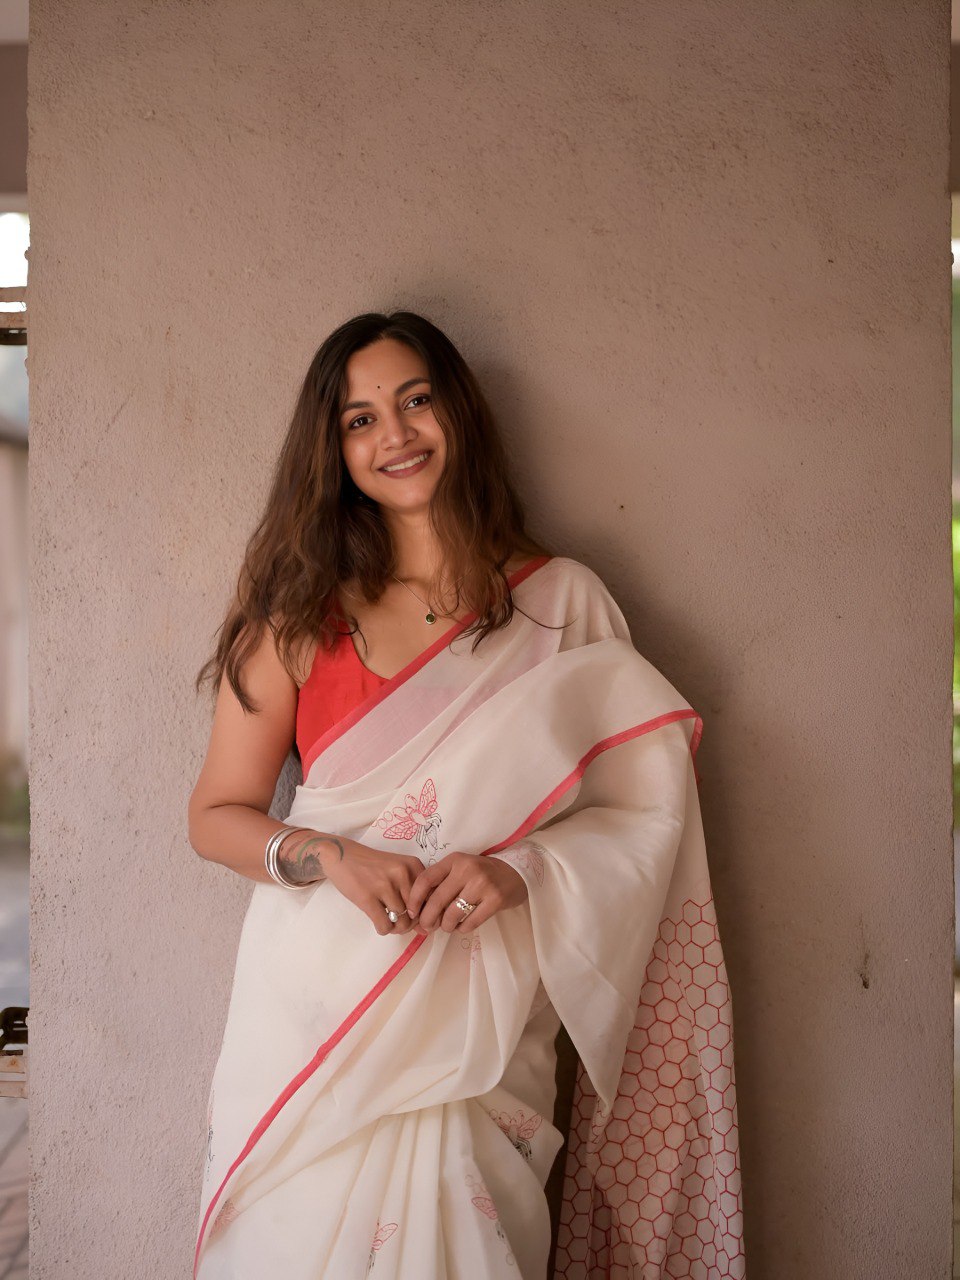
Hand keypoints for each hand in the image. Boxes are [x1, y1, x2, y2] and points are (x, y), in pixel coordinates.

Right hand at [313, 836, 426, 935]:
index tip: (415, 917)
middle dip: (409, 923)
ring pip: (401, 921)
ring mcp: (384, 885)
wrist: (341, 855)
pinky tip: (379, 923)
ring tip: (388, 921)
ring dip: (396, 928)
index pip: (431, 898)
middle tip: (399, 922)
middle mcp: (402, 873)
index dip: (425, 913)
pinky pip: (384, 925)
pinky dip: (384, 930)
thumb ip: (412, 892)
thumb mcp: (397, 870)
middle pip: (417, 913)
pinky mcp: (367, 897)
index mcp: (413, 865)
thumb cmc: (371, 865)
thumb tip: (424, 928)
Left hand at [406, 851, 528, 933]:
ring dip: (446, 926)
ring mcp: (482, 884)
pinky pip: (470, 922)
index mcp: (455, 860)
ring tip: (448, 926)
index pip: (426, 879)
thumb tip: (419, 912)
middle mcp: (467, 869)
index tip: (412, 912)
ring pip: (452, 914)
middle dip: (428, 919)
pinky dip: (462, 928)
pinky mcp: (495, 899)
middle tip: (427, 927)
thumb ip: (441, 884)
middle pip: (437, 900)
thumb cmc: (481, 874)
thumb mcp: (460, 870)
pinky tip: (462, 926)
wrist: (515, 873)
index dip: (415, 899)